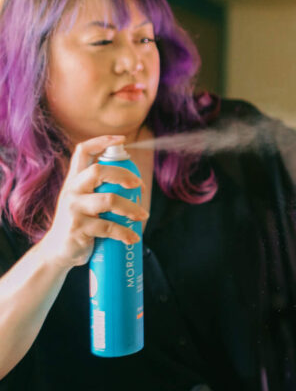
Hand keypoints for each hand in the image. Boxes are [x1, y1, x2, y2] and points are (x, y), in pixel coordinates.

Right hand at [36, 136, 147, 269]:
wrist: (58, 252)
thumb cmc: (79, 223)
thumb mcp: (85, 201)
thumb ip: (101, 189)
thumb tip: (137, 183)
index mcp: (75, 180)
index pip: (82, 152)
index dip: (101, 141)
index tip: (122, 138)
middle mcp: (72, 191)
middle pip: (98, 171)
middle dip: (123, 174)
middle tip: (138, 185)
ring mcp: (74, 209)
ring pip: (108, 200)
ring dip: (131, 208)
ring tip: (143, 216)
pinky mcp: (78, 228)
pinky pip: (108, 227)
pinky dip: (125, 233)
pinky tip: (133, 238)